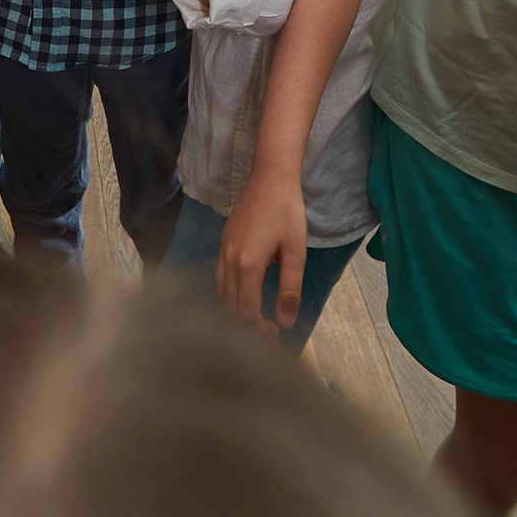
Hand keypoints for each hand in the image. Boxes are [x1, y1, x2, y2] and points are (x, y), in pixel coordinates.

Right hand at [217, 172, 311, 331]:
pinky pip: (221, 277)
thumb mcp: (295, 251)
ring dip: (237, 309)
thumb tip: (285, 322)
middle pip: (231, 305)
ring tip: (257, 318)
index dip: (259, 330)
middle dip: (248, 324)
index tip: (275, 338)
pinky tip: (245, 294)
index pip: (247, 310)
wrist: (270, 178)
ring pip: (222, 292)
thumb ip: (290, 289)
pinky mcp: (223, 242)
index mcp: (247, 265)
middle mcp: (229, 261)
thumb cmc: (287, 212)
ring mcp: (223, 250)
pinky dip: (230, 293)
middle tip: (268, 333)